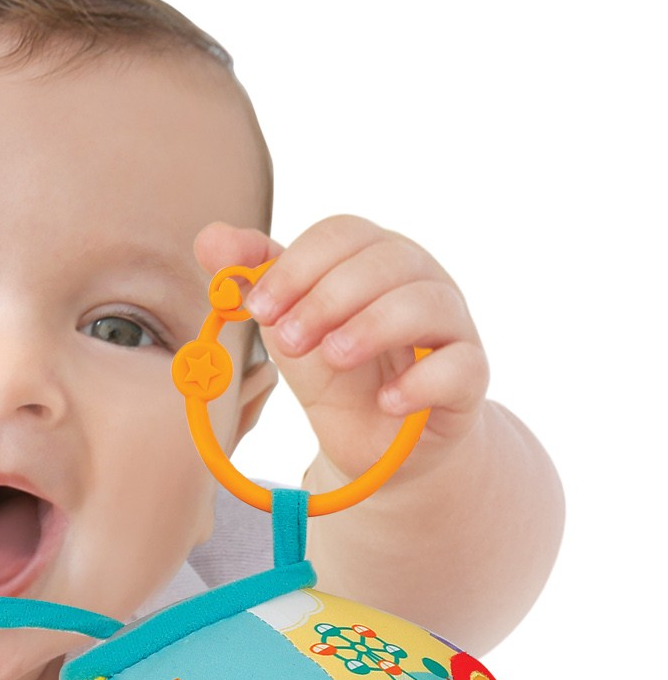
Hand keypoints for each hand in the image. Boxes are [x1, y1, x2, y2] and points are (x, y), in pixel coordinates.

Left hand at [195, 217, 489, 484]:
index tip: (258, 308)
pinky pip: (460, 366)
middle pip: (384, 259)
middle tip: (287, 339)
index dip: (296, 266)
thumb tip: (210, 239)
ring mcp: (450, 327)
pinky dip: (422, 380)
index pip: (341, 235)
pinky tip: (387, 400)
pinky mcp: (469, 378)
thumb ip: (253, 283)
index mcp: (372, 258)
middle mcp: (419, 281)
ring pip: (427, 302)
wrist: (380, 444)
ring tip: (333, 357)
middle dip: (327, 296)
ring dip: (372, 326)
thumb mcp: (288, 328)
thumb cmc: (339, 374)